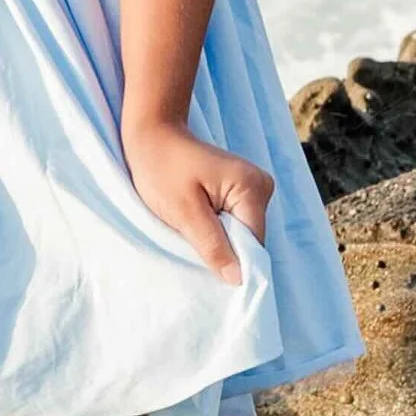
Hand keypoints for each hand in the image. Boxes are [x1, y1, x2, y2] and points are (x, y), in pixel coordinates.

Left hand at [123, 115, 271, 280]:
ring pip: (243, 234)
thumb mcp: (183, 213)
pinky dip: (218, 230)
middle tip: (192, 250)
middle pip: (250, 240)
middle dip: (224, 251)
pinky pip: (235, 223)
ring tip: (191, 234)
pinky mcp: (242, 191)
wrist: (153, 135)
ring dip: (220, 241)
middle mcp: (262, 186)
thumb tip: (238, 279)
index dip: (234, 263)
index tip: (208, 275)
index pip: (254, 244)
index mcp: (251, 188)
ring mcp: (254, 188)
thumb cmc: (161, 168)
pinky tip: (198, 225)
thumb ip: (213, 245)